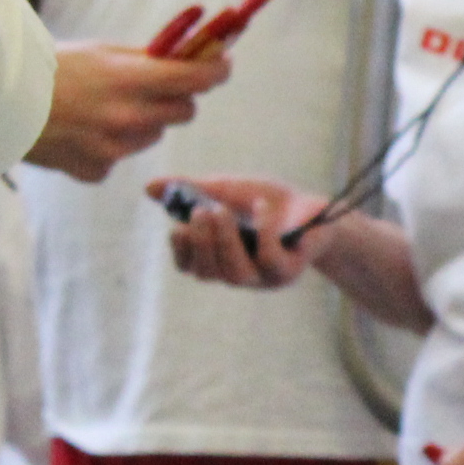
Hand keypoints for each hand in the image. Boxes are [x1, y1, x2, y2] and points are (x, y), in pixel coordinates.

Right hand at [28, 43, 229, 181]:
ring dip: (143, 122)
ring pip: (153, 135)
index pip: (197, 80)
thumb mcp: (102, 51)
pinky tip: (82, 129)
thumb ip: (147, 58)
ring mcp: (113, 149)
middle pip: (184, 112)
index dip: (217, 71)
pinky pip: (121, 156)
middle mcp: (128, 119)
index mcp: (131, 81)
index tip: (222, 65)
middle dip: (179, 97)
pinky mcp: (97, 171)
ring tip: (104, 106)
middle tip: (161, 85)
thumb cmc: (51, 68)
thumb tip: (190, 55)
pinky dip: (111, 144)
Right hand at [158, 175, 314, 288]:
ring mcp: (262, 277)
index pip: (190, 267)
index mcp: (218, 257)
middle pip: (209, 272)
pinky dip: (263, 232)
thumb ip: (190, 190)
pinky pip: (269, 258)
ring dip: (224, 241)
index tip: (177, 227)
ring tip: (221, 211)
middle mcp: (237, 273)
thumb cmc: (266, 202)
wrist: (314, 207)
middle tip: (201, 211)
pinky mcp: (287, 271)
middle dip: (201, 242)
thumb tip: (149, 188)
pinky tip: (260, 208)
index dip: (181, 251)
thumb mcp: (226, 190)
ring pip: (235, 272)